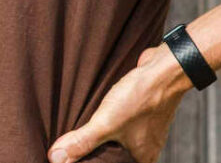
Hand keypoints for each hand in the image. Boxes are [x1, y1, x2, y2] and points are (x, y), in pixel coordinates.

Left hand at [47, 44, 188, 162]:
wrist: (165, 67)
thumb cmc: (142, 96)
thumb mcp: (106, 121)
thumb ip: (82, 141)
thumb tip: (56, 158)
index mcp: (143, 157)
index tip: (86, 160)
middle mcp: (148, 145)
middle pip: (121, 155)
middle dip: (103, 151)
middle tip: (82, 147)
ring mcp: (148, 126)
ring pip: (124, 136)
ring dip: (109, 133)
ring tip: (90, 129)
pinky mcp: (145, 107)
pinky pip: (127, 118)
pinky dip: (116, 116)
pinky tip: (104, 108)